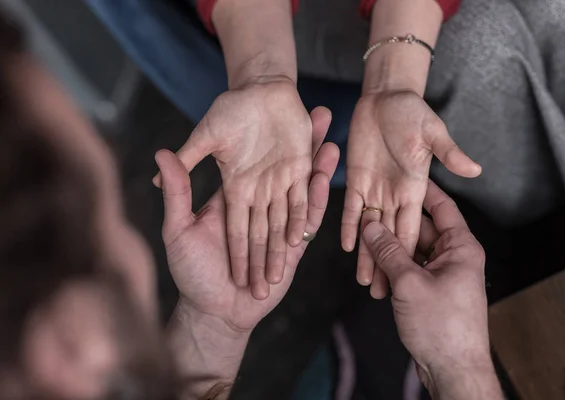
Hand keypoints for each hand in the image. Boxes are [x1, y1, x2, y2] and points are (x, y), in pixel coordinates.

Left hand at [156, 107, 338, 332]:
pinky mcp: (293, 249)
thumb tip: (161, 155)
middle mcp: (259, 207)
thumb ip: (177, 193)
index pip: (256, 159)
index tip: (278, 109)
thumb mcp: (177, 229)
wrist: (213, 312)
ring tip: (332, 142)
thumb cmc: (190, 273)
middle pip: (285, 169)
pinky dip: (317, 202)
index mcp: (234, 198)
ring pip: (301, 191)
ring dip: (317, 168)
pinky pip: (307, 222)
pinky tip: (327, 181)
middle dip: (302, 143)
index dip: (268, 136)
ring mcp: (277, 226)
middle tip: (319, 114)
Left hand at [343, 91, 480, 298]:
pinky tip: (345, 247)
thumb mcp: (433, 131)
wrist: (386, 97)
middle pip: (390, 236)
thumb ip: (449, 152)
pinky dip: (348, 226)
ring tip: (363, 280)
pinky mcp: (356, 179)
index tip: (405, 279)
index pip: (412, 226)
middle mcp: (395, 194)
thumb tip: (476, 170)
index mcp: (415, 188)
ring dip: (365, 253)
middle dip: (386, 265)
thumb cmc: (412, 112)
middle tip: (379, 293)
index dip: (407, 253)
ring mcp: (375, 188)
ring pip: (369, 228)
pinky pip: (350, 207)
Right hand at [362, 181, 496, 396]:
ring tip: (364, 247)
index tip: (401, 176)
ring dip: (389, 252)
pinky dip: (393, 270)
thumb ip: (388, 251)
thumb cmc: (442, 325)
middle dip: (393, 227)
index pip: (441, 207)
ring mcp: (442, 274)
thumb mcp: (410, 283)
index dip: (422, 190)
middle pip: (420, 230)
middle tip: (367, 216)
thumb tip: (370, 225)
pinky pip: (410, 271)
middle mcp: (454, 256)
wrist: (452, 369)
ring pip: (412, 252)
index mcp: (460, 247)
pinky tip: (373, 272)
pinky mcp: (431, 291)